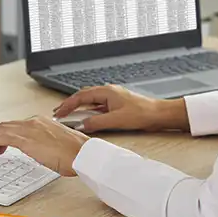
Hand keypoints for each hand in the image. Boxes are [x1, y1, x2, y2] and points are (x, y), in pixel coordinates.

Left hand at [0, 116, 88, 175]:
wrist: (82, 154)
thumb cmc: (76, 152)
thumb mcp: (59, 143)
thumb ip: (47, 143)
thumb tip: (42, 150)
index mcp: (42, 121)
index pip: (19, 125)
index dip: (8, 134)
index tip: (5, 143)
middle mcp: (34, 122)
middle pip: (8, 125)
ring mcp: (29, 130)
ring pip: (3, 130)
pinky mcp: (25, 140)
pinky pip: (1, 138)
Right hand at [52, 85, 188, 133]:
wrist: (158, 114)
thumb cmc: (142, 113)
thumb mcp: (116, 120)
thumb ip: (97, 122)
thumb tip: (83, 125)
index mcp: (106, 92)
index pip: (81, 96)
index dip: (68, 104)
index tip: (59, 112)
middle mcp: (108, 92)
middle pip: (83, 97)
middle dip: (70, 105)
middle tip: (59, 112)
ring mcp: (112, 98)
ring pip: (90, 102)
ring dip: (79, 109)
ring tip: (68, 116)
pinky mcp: (116, 105)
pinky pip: (98, 107)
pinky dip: (89, 112)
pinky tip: (86, 119)